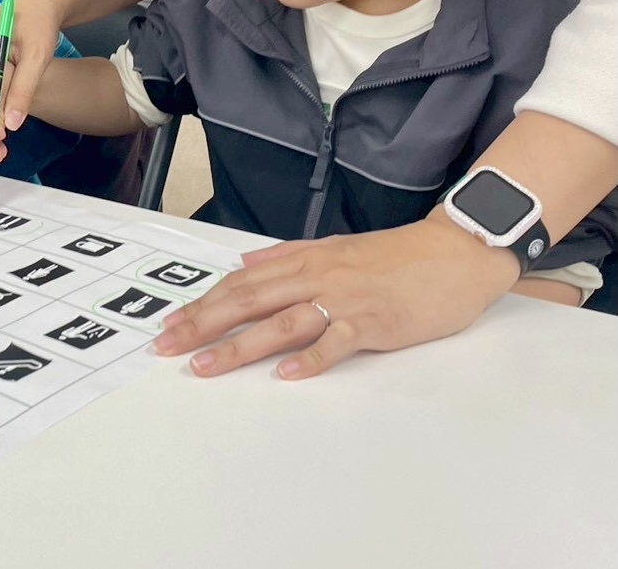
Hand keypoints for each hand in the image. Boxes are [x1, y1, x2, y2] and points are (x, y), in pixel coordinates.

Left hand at [152, 217, 519, 378]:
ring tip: (205, 366)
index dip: (202, 304)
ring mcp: (344, 299)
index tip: (170, 322)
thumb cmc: (397, 255)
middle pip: (248, 301)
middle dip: (202, 325)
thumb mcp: (334, 248)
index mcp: (305, 260)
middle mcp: (317, 276)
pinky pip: (337, 340)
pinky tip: (285, 375)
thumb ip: (287, 256)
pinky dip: (311, 358)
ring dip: (239, 346)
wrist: (456, 251)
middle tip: (166, 346)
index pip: (241, 284)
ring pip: (281, 323)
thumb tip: (244, 265)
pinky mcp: (375, 321)